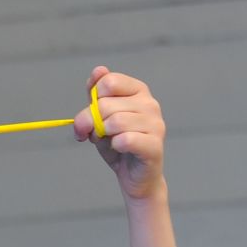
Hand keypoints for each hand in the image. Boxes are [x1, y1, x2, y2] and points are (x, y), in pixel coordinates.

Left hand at [74, 65, 165, 200]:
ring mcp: (155, 124)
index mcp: (138, 91)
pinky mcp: (154, 145)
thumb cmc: (118, 145)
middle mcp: (150, 104)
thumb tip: (99, 70)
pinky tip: (120, 148)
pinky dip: (115, 145)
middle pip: (106, 104)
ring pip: (115, 121)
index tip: (90, 114)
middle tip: (91, 135)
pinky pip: (126, 139)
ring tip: (108, 141)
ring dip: (103, 135)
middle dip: (90, 122)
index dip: (93, 99)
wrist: (134, 176)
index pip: (109, 82)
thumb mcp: (100, 118)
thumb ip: (96, 96)